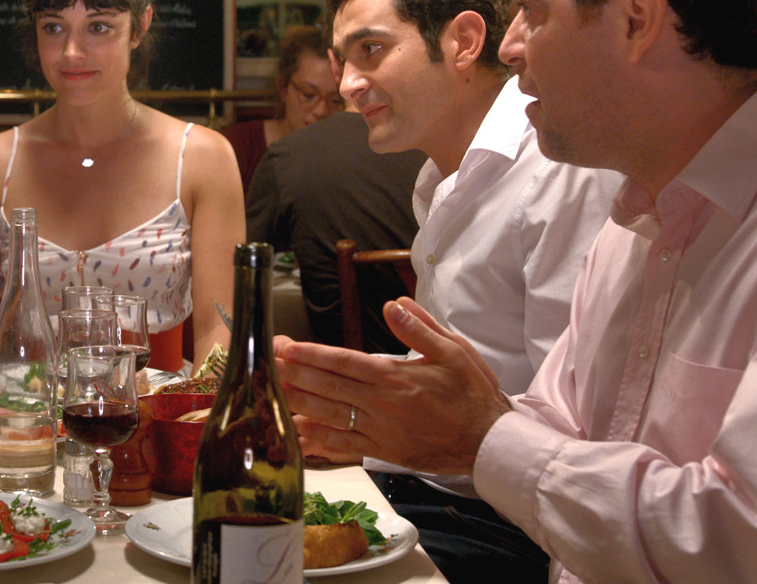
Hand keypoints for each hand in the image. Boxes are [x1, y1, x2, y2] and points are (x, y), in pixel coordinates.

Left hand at [274, 297, 510, 474]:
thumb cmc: (472, 394)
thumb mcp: (454, 351)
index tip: (287, 346)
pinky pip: (342, 446)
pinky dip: (317, 440)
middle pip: (328, 387)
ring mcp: (378, 430)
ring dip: (297, 402)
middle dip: (294, 373)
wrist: (488, 443)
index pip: (344, 362)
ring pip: (328, 416)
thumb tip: (392, 305)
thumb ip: (420, 329)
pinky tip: (296, 432)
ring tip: (270, 391)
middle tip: (267, 360)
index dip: (312, 354)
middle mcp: (381, 404)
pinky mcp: (381, 450)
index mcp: (395, 377)